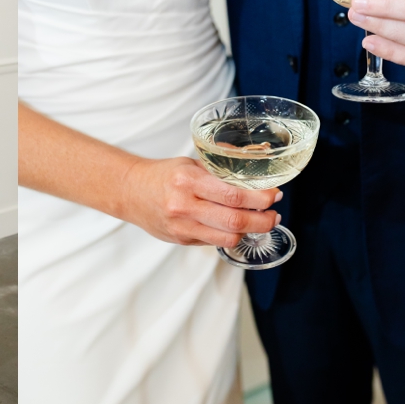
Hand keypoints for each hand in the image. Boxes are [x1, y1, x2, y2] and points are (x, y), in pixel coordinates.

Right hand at [117, 157, 280, 246]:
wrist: (131, 192)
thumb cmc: (163, 175)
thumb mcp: (191, 163)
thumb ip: (220, 166)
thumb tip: (256, 161)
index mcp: (188, 181)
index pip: (233, 195)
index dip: (260, 199)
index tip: (274, 196)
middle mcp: (184, 205)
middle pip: (234, 221)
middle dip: (262, 220)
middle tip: (274, 215)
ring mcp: (182, 226)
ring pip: (228, 237)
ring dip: (250, 232)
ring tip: (261, 223)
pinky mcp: (181, 240)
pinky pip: (214, 242)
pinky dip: (231, 236)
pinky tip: (237, 228)